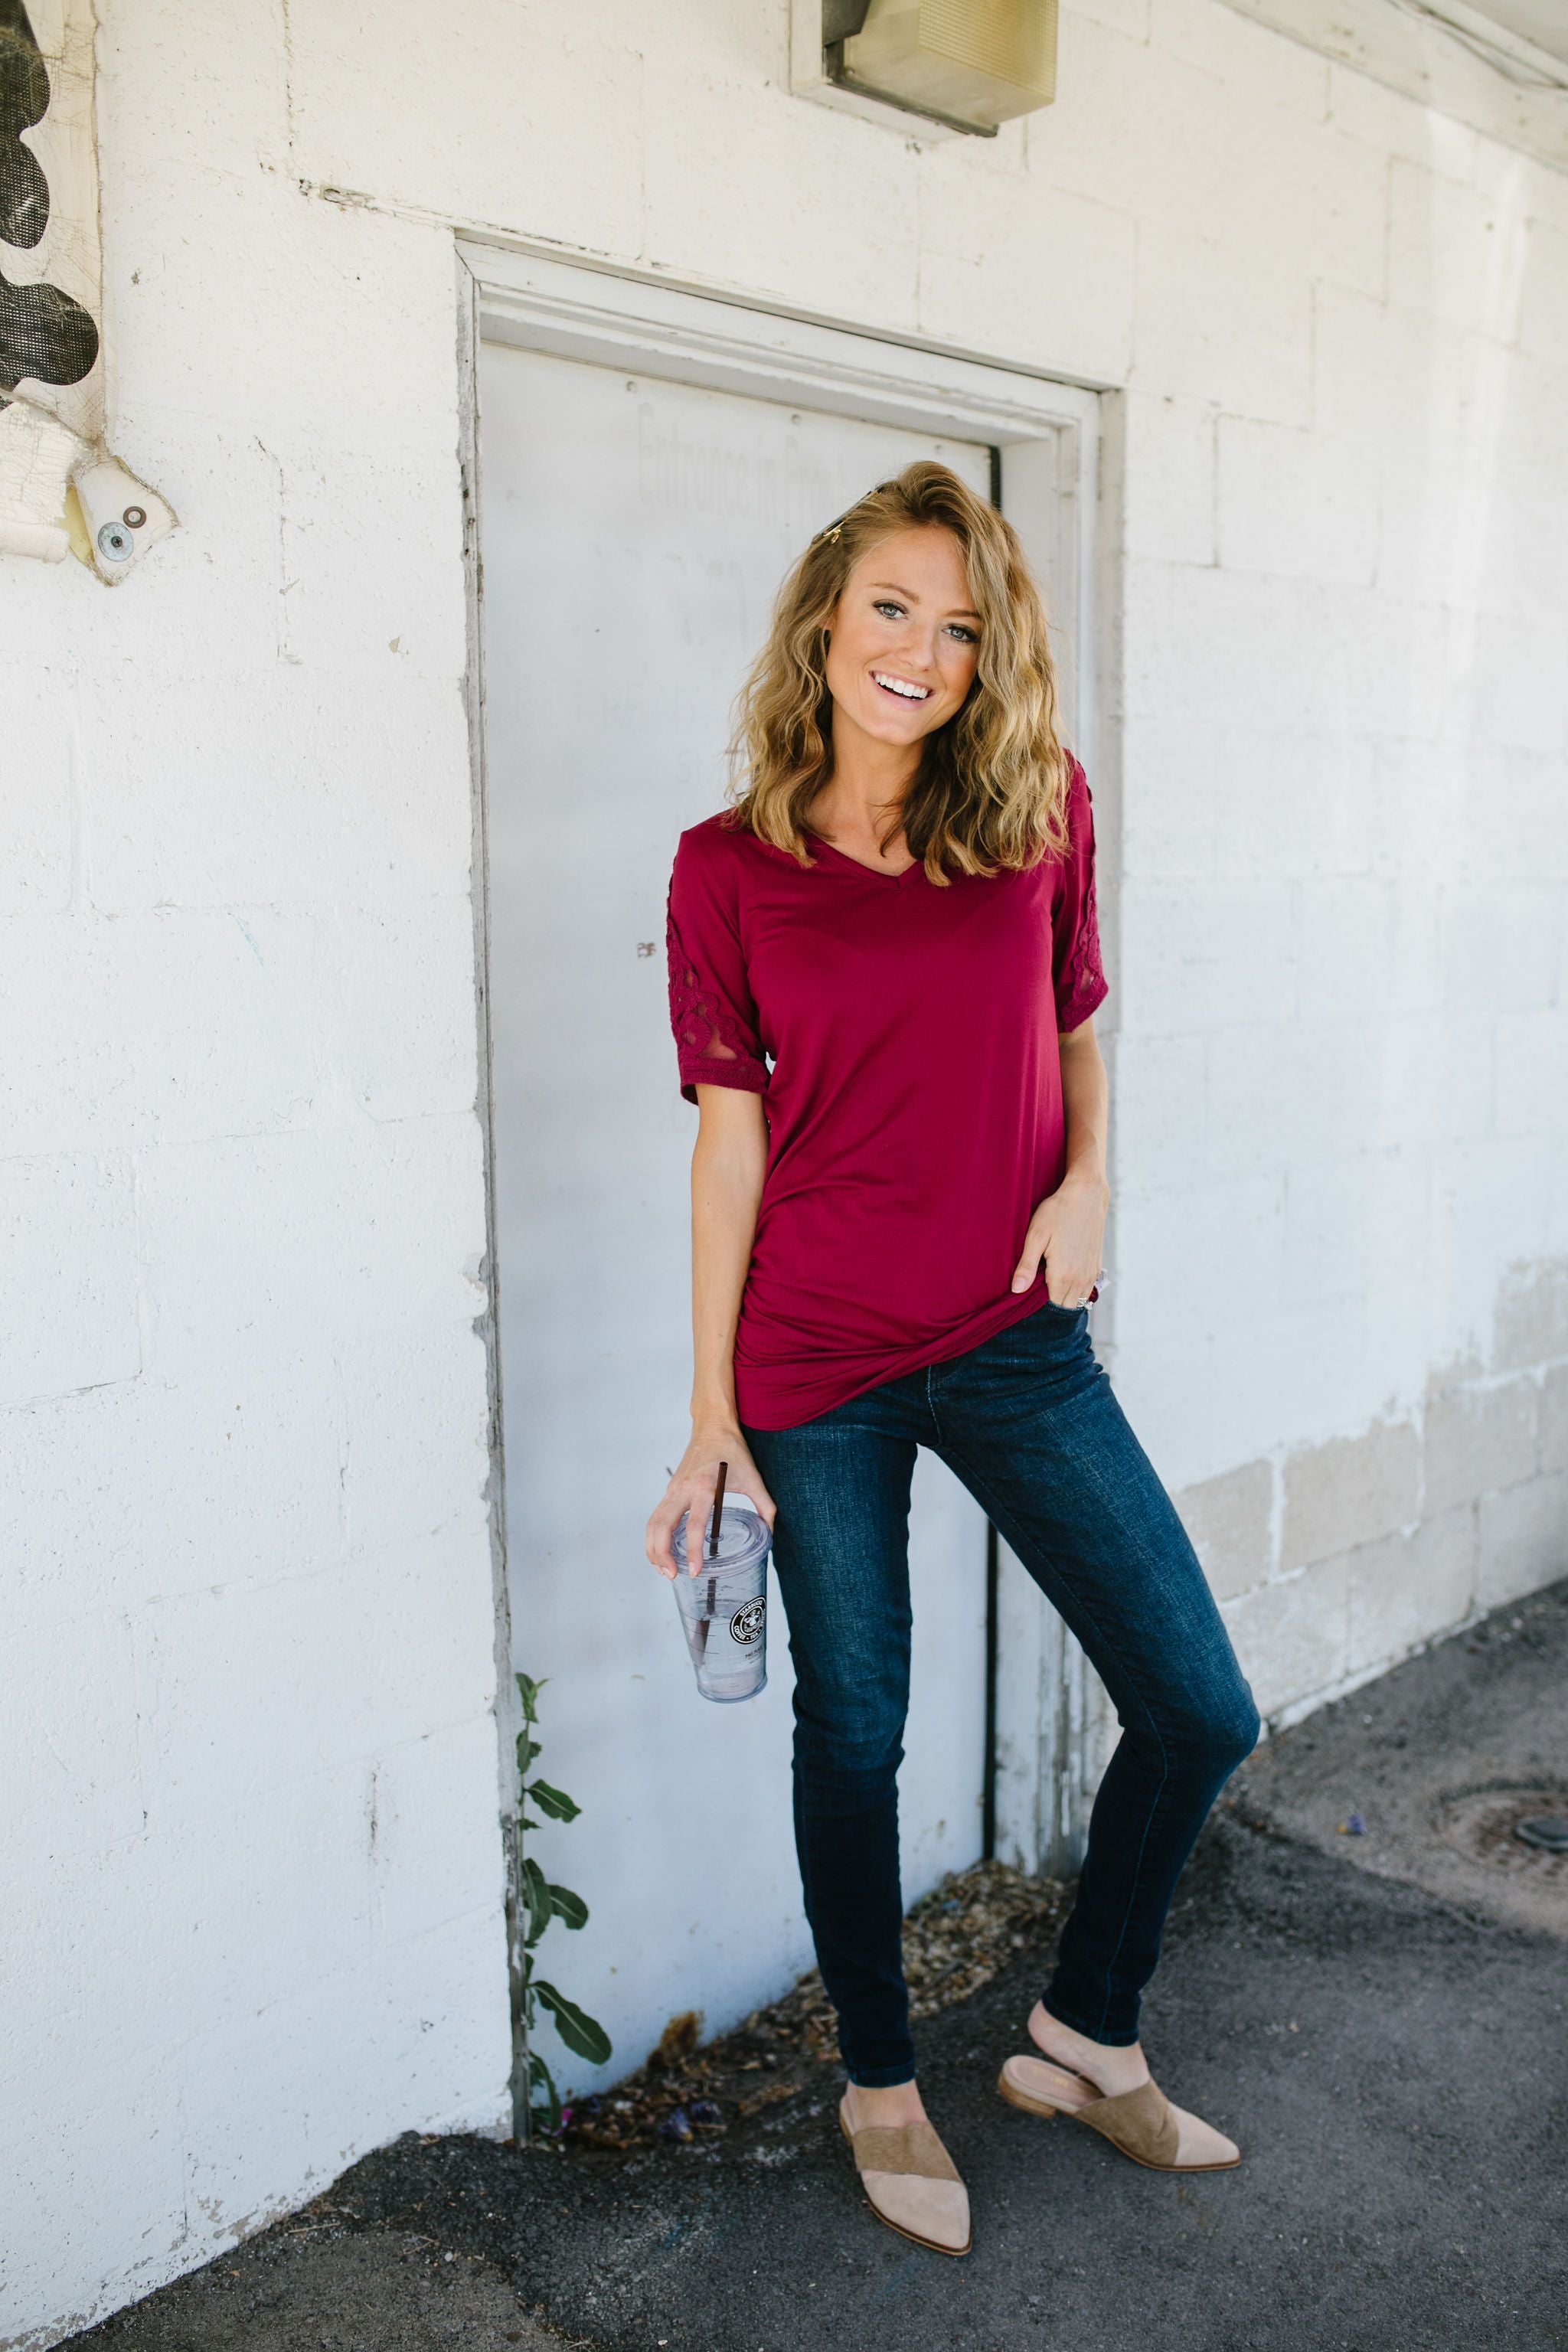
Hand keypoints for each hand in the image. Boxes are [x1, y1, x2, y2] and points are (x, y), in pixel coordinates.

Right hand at [645, 1426, 776, 1579]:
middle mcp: (683, 1489)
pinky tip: (662, 1552)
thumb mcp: (754, 1479)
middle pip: (661, 1527)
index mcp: (705, 1487)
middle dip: (662, 1554)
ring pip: (653, 1523)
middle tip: (673, 1575)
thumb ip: (765, 1508)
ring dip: (653, 1548)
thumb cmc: (732, 1450)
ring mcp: (672, 1489)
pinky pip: (656, 1516)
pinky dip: (654, 1536)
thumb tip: (770, 1534)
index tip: (695, 1570)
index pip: (693, 1525)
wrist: (713, 1426)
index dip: (692, 1551)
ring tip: (664, 1570)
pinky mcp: (669, 1490)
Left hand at [1010, 1169, 1108, 1305]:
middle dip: (1052, 1303)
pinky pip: (1087, 1289)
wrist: (1086, 1195)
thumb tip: (1016, 1290)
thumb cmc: (1057, 1212)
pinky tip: (1064, 1275)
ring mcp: (1091, 1273)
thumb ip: (1026, 1266)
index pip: (1051, 1306)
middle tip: (1038, 1286)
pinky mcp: (1097, 1265)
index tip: (1030, 1292)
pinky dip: (1076, 1288)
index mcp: (1063, 1275)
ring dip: (1065, 1296)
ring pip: (1078, 1300)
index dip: (1039, 1304)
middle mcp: (1081, 1278)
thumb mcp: (1036, 1236)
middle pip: (1065, 1306)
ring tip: (1050, 1281)